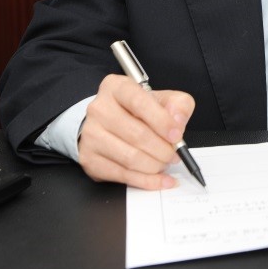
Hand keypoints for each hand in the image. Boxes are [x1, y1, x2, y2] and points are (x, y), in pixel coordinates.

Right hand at [77, 74, 195, 188]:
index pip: (140, 103)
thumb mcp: (161, 99)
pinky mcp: (90, 159)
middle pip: (137, 134)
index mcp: (116, 88)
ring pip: (130, 157)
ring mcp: (91, 135)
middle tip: (174, 154)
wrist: (107, 123)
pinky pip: (122, 175)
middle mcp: (99, 109)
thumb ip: (177, 105)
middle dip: (163, 149)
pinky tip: (161, 180)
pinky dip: (146, 181)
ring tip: (165, 163)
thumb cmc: (137, 111)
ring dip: (155, 166)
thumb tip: (178, 121)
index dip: (162, 121)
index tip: (177, 135)